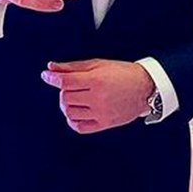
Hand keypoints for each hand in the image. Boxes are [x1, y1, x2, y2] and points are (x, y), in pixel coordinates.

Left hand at [40, 59, 155, 133]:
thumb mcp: (98, 64)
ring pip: (69, 113)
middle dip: (63, 90)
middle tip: (70, 86)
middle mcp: (98, 98)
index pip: (66, 82)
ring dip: (66, 105)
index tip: (46, 76)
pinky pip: (79, 127)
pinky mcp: (104, 124)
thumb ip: (72, 66)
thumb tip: (51, 68)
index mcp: (97, 80)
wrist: (145, 87)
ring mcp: (101, 113)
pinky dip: (72, 120)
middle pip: (66, 97)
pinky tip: (77, 111)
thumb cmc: (123, 73)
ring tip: (74, 98)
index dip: (52, 78)